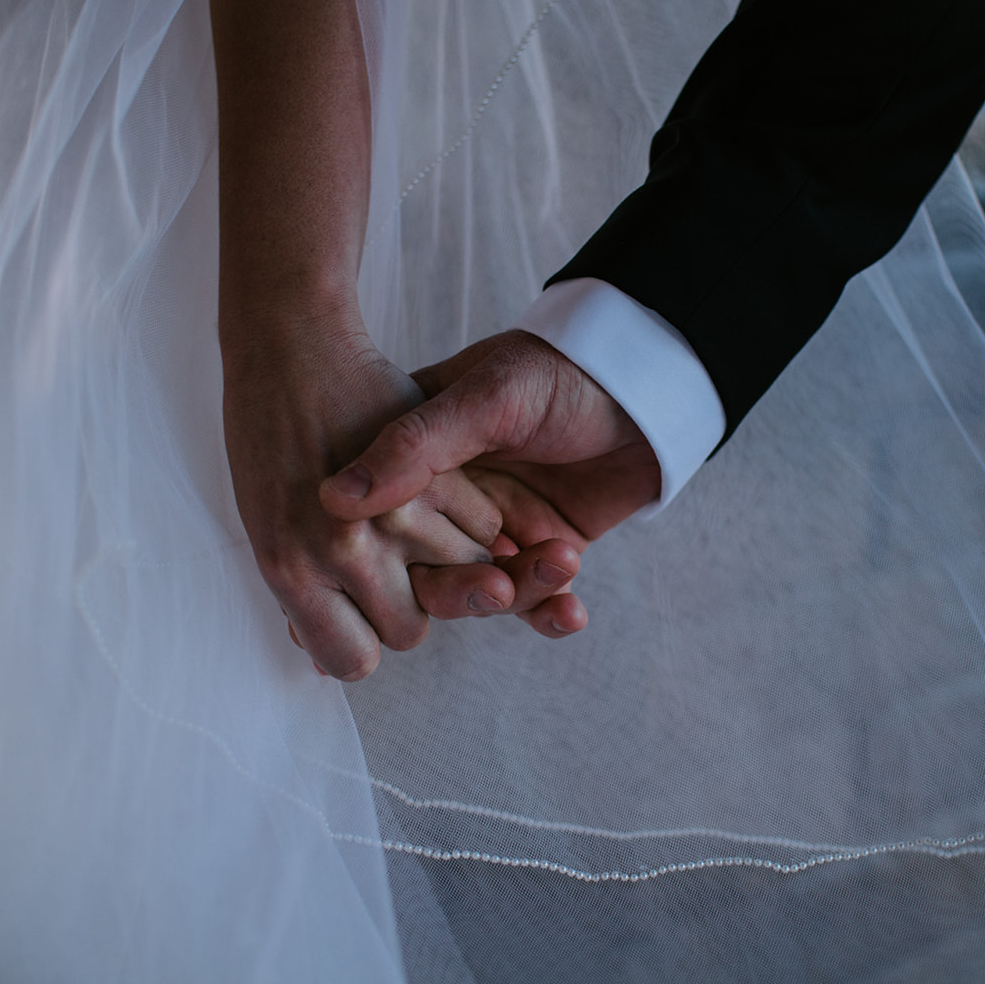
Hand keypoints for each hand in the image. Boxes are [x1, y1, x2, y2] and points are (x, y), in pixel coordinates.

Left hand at [222, 310, 500, 679]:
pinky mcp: (433, 473)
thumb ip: (306, 592)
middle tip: (398, 563)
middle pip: (409, 628)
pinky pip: (479, 526)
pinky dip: (474, 517)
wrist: (291, 345)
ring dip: (453, 558)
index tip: (361, 618)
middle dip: (411, 601)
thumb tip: (330, 658)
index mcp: (290, 570)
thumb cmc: (266, 436)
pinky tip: (446, 493)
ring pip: (455, 578)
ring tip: (424, 522)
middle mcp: (341, 551)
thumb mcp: (266, 527)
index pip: (349, 660)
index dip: (362, 642)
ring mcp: (393, 512)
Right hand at [320, 331, 661, 634]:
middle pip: (422, 572)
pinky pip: (532, 599)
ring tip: (559, 562)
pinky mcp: (539, 547)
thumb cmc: (561, 371)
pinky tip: (571, 612)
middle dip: (457, 591)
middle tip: (497, 585)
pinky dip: (549, 612)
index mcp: (413, 454)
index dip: (365, 561)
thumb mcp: (487, 397)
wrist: (650, 385)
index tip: (376, 592)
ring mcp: (493, 527)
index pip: (370, 519)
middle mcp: (445, 498)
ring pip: (479, 591)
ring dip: (518, 594)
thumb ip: (416, 447)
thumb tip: (334, 499)